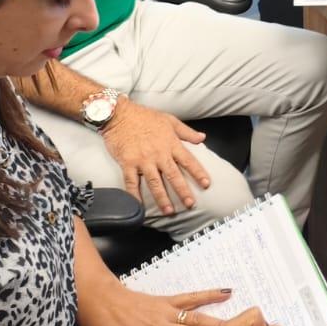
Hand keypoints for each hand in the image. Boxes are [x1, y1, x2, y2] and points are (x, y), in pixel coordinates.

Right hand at [103, 100, 211, 215]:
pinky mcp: (127, 163)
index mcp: (171, 143)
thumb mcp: (170, 120)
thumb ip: (187, 132)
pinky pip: (131, 182)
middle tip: (190, 204)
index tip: (206, 184)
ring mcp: (142, 160)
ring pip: (154, 182)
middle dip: (183, 191)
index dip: (198, 173)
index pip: (189, 161)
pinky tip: (138, 206)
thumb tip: (202, 138)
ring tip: (169, 211)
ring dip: (162, 198)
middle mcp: (159, 154)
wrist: (119, 114)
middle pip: (173, 175)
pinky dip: (134, 195)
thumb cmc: (145, 116)